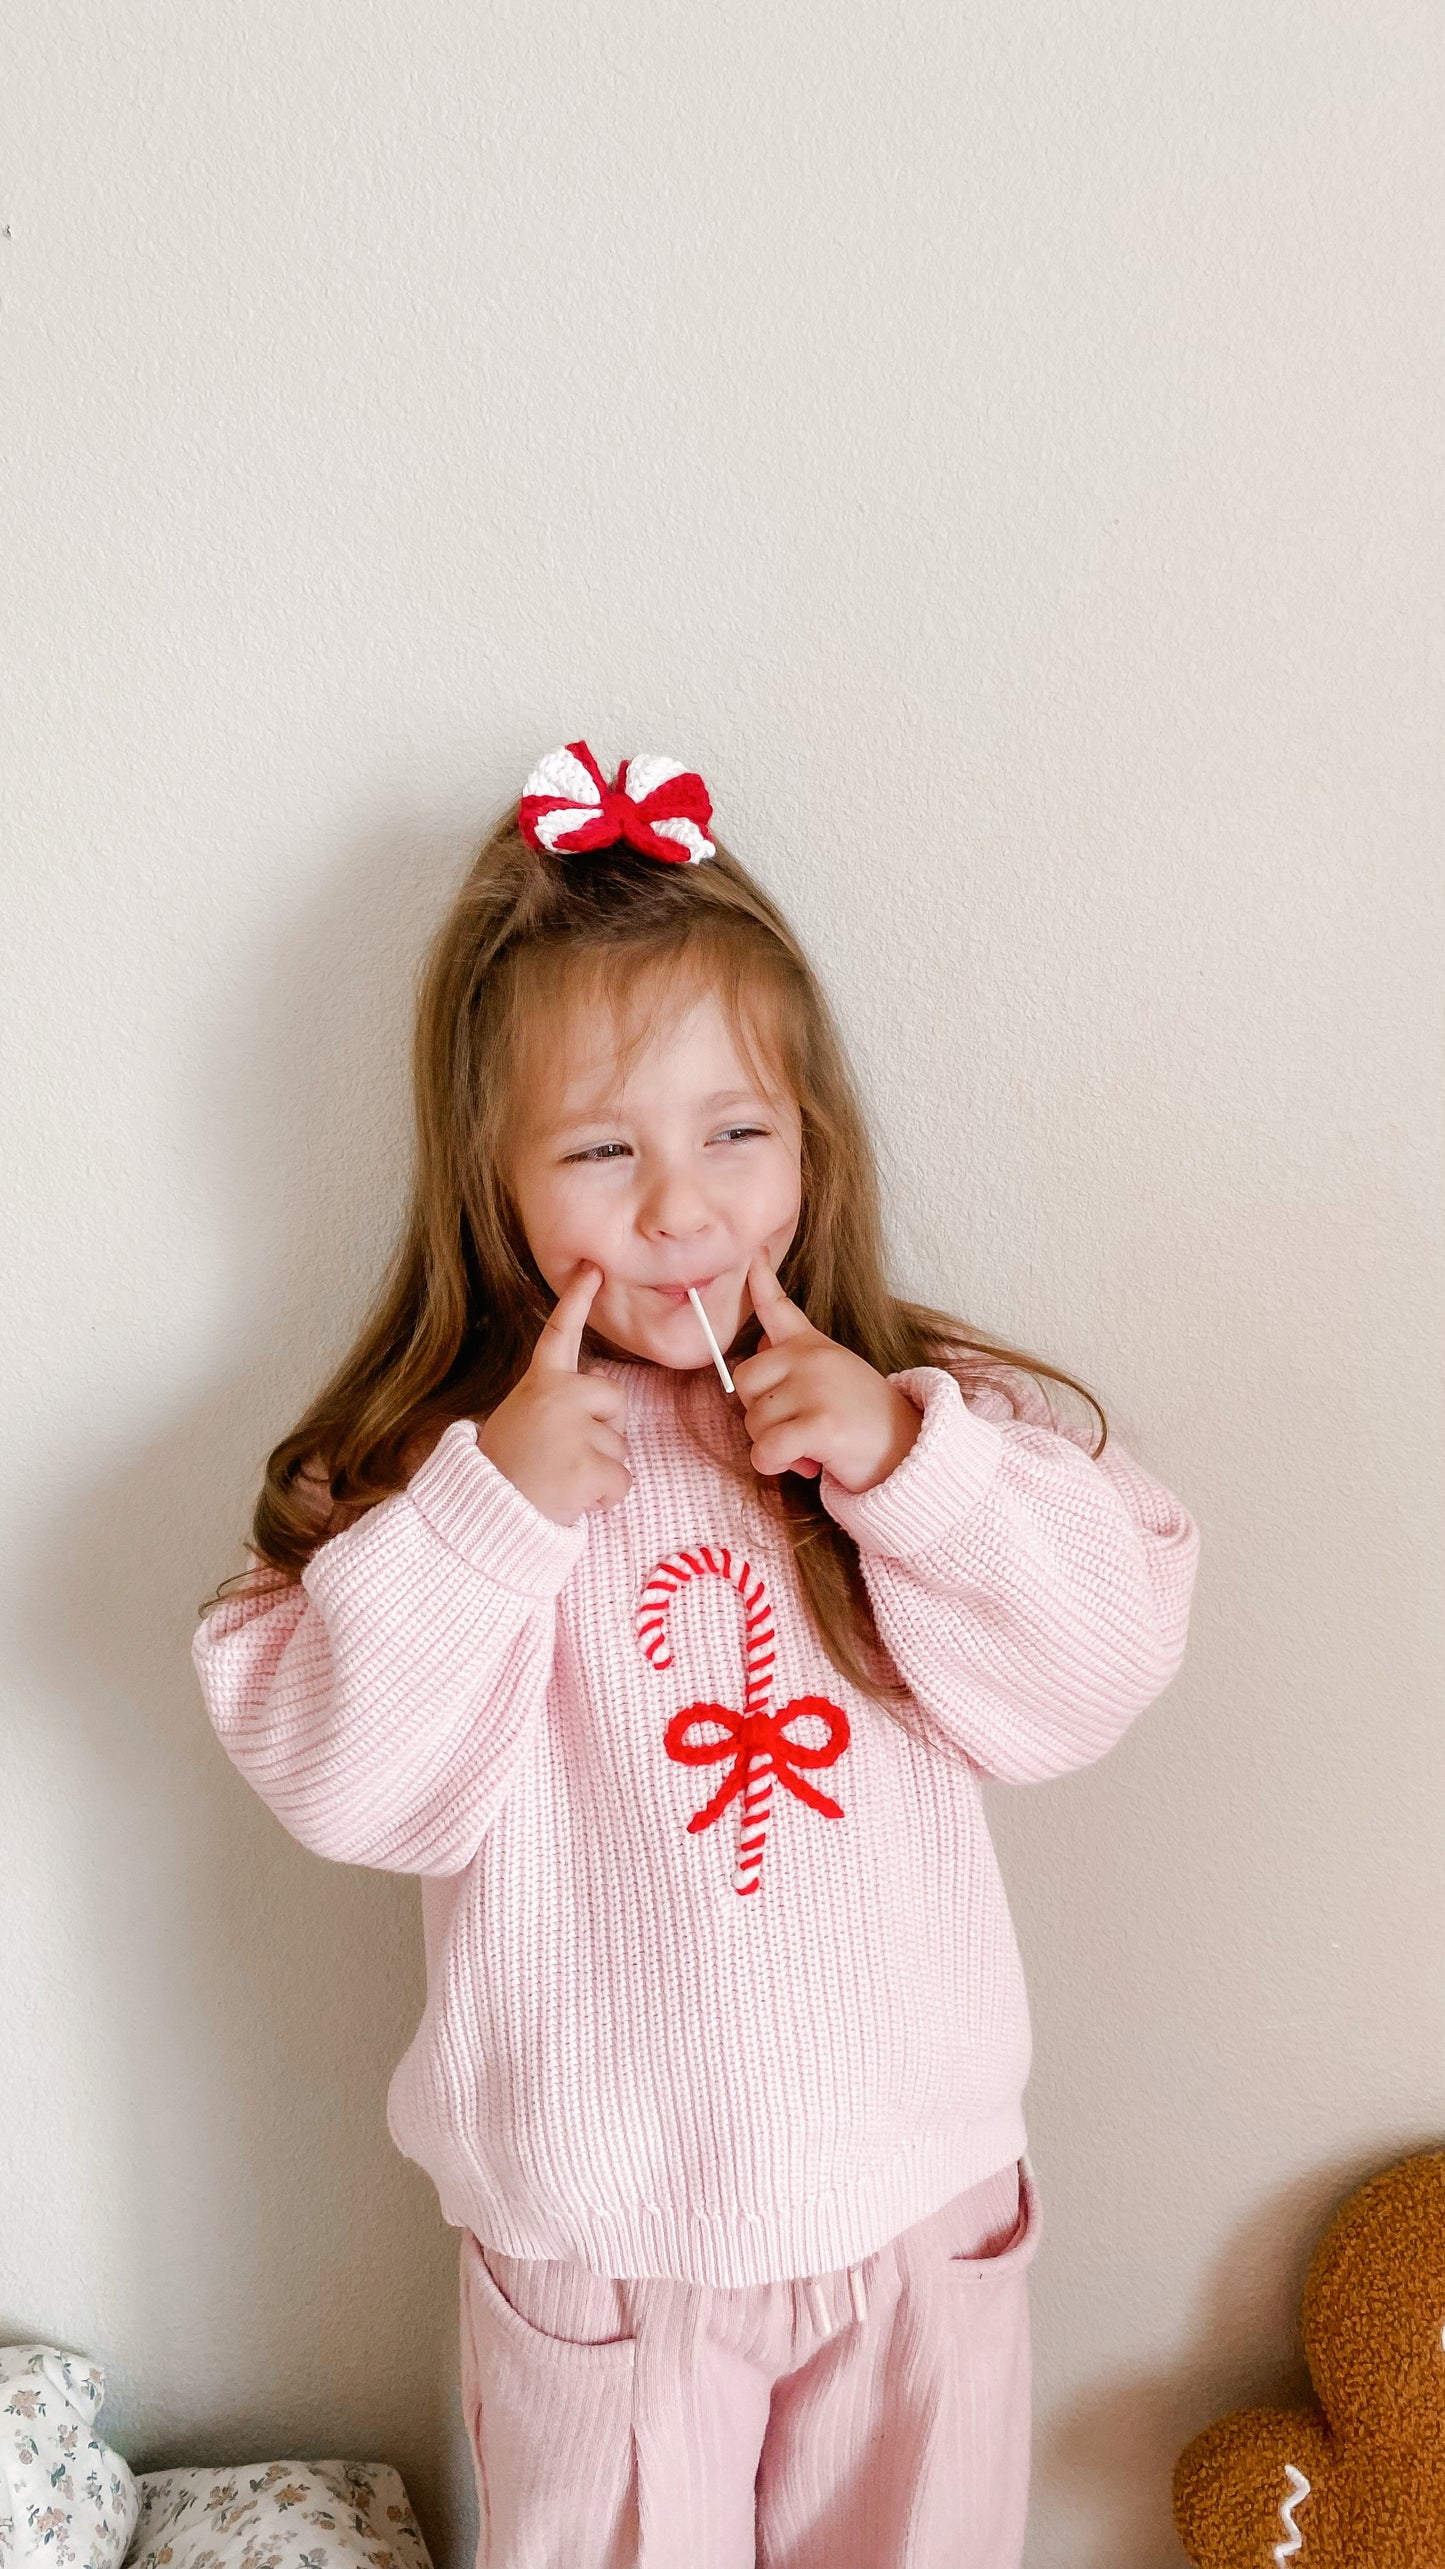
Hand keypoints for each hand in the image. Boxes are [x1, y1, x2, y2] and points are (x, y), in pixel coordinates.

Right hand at [474, 1263, 631, 1525]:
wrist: (483, 1518)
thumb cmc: (502, 1474)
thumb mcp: (518, 1422)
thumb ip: (553, 1403)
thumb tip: (592, 1386)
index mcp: (538, 1384)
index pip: (560, 1333)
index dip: (577, 1299)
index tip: (594, 1269)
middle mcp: (558, 1396)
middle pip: (615, 1399)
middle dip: (606, 1429)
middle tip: (564, 1457)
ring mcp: (575, 1429)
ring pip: (620, 1447)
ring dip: (600, 1471)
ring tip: (558, 1481)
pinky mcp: (590, 1466)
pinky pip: (623, 1482)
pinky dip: (605, 1499)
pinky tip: (572, 1500)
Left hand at [731, 1251, 923, 1493]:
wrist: (913, 1451)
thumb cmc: (865, 1420)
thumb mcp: (834, 1376)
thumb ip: (794, 1361)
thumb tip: (759, 1344)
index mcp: (814, 1346)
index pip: (778, 1306)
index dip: (759, 1279)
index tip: (752, 1253)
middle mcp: (812, 1359)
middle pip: (745, 1381)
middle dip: (759, 1414)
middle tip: (794, 1429)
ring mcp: (816, 1388)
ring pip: (754, 1422)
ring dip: (771, 1445)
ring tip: (810, 1448)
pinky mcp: (820, 1424)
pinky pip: (765, 1450)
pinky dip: (773, 1464)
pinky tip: (804, 1465)